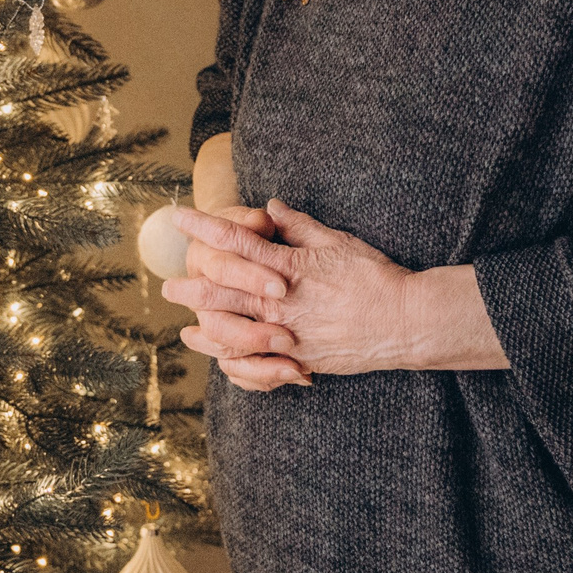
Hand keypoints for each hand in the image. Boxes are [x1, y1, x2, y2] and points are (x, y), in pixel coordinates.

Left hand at [163, 199, 441, 376]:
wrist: (404, 321)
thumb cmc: (375, 276)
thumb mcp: (337, 242)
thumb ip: (299, 227)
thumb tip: (272, 209)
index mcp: (287, 266)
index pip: (235, 242)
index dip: (203, 228)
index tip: (180, 219)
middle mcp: (280, 301)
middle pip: (220, 291)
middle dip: (190, 287)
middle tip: (168, 287)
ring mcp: (286, 333)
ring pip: (230, 332)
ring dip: (203, 330)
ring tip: (185, 330)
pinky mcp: (297, 358)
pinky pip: (255, 364)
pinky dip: (231, 361)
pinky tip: (221, 361)